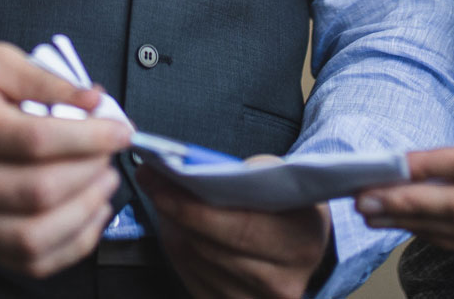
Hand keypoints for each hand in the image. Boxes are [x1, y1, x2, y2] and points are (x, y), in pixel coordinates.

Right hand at [0, 42, 132, 276]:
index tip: (119, 131)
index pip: (33, 141)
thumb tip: (93, 100)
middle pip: (37, 192)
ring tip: (102, 182)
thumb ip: (44, 78)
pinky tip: (87, 215)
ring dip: (84, 212)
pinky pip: (27, 261)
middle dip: (89, 173)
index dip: (87, 139)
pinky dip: (70, 245)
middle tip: (108, 152)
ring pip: (32, 237)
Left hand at [144, 165, 332, 298]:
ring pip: (196, 263)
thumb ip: (243, 173)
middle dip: (175, 211)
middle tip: (150, 180)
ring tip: (163, 197)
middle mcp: (282, 282)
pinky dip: (180, 248)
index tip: (159, 177)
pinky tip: (177, 226)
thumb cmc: (289, 203)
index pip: (239, 228)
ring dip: (174, 229)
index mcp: (302, 242)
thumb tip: (188, 170)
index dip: (193, 206)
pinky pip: (192, 278)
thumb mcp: (281, 176)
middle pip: (210, 248)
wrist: (303, 242)